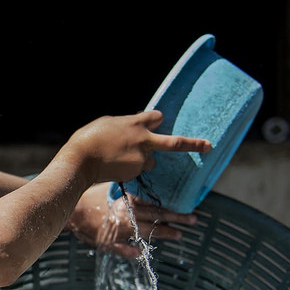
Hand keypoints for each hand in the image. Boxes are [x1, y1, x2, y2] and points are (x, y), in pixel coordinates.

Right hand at [63, 110, 211, 183]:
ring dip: (143, 159)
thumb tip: (134, 125)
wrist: (80, 160)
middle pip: (174, 142)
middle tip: (209, 146)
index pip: (156, 117)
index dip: (156, 119)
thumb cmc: (88, 138)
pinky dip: (130, 167)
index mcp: (136, 123)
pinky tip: (114, 165)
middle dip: (194, 144)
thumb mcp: (107, 123)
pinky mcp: (135, 173)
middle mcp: (143, 140)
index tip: (158, 121)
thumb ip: (125, 124)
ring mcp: (141, 158)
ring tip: (119, 158)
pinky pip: (138, 169)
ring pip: (150, 160)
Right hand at [68, 183, 197, 257]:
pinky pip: (122, 249)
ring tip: (179, 234)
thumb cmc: (87, 197)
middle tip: (193, 220)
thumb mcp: (106, 188)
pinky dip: (132, 252)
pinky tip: (141, 254)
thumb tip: (137, 182)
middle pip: (155, 219)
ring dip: (164, 234)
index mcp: (127, 204)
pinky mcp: (108, 242)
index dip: (172, 209)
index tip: (188, 209)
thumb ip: (122, 189)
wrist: (70, 212)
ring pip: (146, 234)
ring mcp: (119, 232)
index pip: (155, 206)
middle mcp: (127, 218)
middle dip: (176, 219)